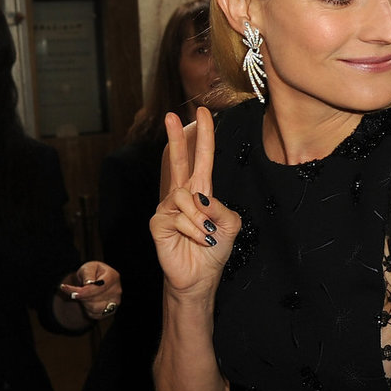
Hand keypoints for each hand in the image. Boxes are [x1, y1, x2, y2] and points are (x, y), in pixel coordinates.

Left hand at [58, 261, 122, 318]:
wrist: (96, 280)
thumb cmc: (91, 272)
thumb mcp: (88, 268)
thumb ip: (88, 274)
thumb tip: (89, 283)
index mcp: (113, 276)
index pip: (99, 287)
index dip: (85, 292)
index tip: (73, 294)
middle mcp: (117, 290)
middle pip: (95, 299)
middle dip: (81, 296)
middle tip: (72, 291)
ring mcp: (115, 302)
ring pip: (94, 308)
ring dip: (83, 303)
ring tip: (81, 295)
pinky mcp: (111, 311)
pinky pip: (95, 315)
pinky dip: (87, 309)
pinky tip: (86, 301)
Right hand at [152, 108, 239, 297]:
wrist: (199, 277)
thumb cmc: (214, 251)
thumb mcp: (231, 226)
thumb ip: (222, 208)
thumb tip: (200, 197)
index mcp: (201, 192)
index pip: (202, 159)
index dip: (203, 136)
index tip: (202, 113)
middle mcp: (182, 195)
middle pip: (178, 160)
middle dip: (176, 137)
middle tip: (171, 115)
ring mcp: (168, 207)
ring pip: (185, 197)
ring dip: (201, 219)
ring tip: (205, 236)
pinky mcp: (159, 221)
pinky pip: (179, 217)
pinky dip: (192, 230)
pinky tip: (194, 240)